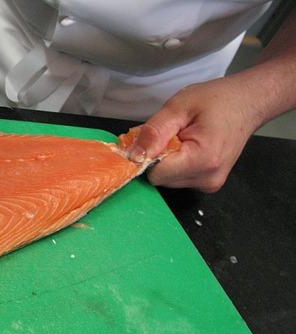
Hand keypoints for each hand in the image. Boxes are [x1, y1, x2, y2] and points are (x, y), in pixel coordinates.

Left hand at [129, 77, 264, 191]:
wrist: (249, 103)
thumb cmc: (217, 99)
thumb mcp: (179, 106)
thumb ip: (155, 131)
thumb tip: (134, 155)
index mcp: (202, 160)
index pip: (156, 173)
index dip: (148, 155)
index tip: (153, 137)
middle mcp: (207, 178)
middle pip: (161, 178)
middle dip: (158, 157)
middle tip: (172, 133)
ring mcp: (209, 184)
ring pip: (168, 180)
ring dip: (167, 161)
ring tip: (182, 138)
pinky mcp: (209, 184)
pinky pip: (178, 179)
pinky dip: (176, 164)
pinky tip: (188, 147)